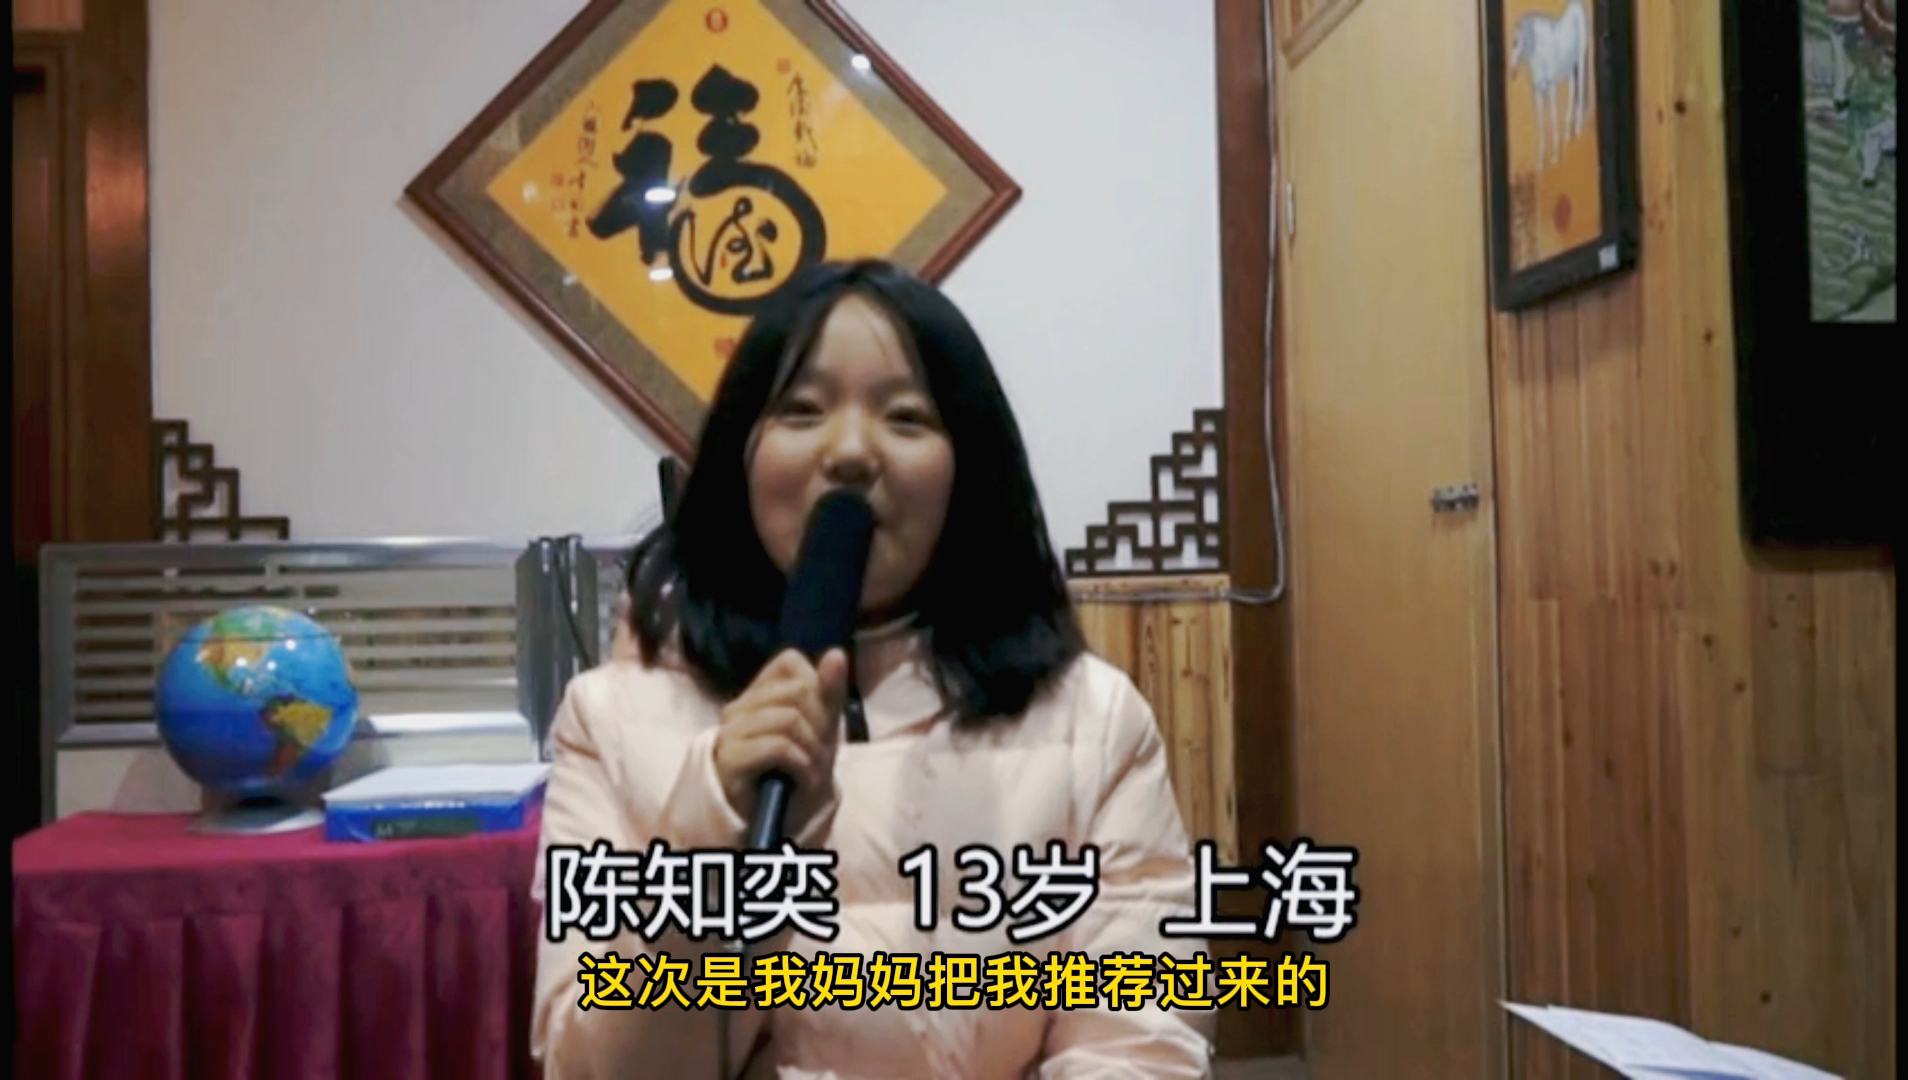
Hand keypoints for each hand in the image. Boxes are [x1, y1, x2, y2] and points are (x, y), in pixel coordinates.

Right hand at [712, 647, 849, 835]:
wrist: (767, 820)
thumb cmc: (793, 770)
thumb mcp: (819, 730)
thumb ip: (827, 692)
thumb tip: (837, 653)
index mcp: (758, 693)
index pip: (790, 661)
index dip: (815, 687)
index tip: (819, 721)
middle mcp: (739, 707)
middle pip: (796, 690)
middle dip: (819, 723)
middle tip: (819, 753)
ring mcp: (731, 732)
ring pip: (788, 719)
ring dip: (812, 750)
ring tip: (812, 770)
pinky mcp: (730, 758)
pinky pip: (777, 746)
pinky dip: (801, 765)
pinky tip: (803, 779)